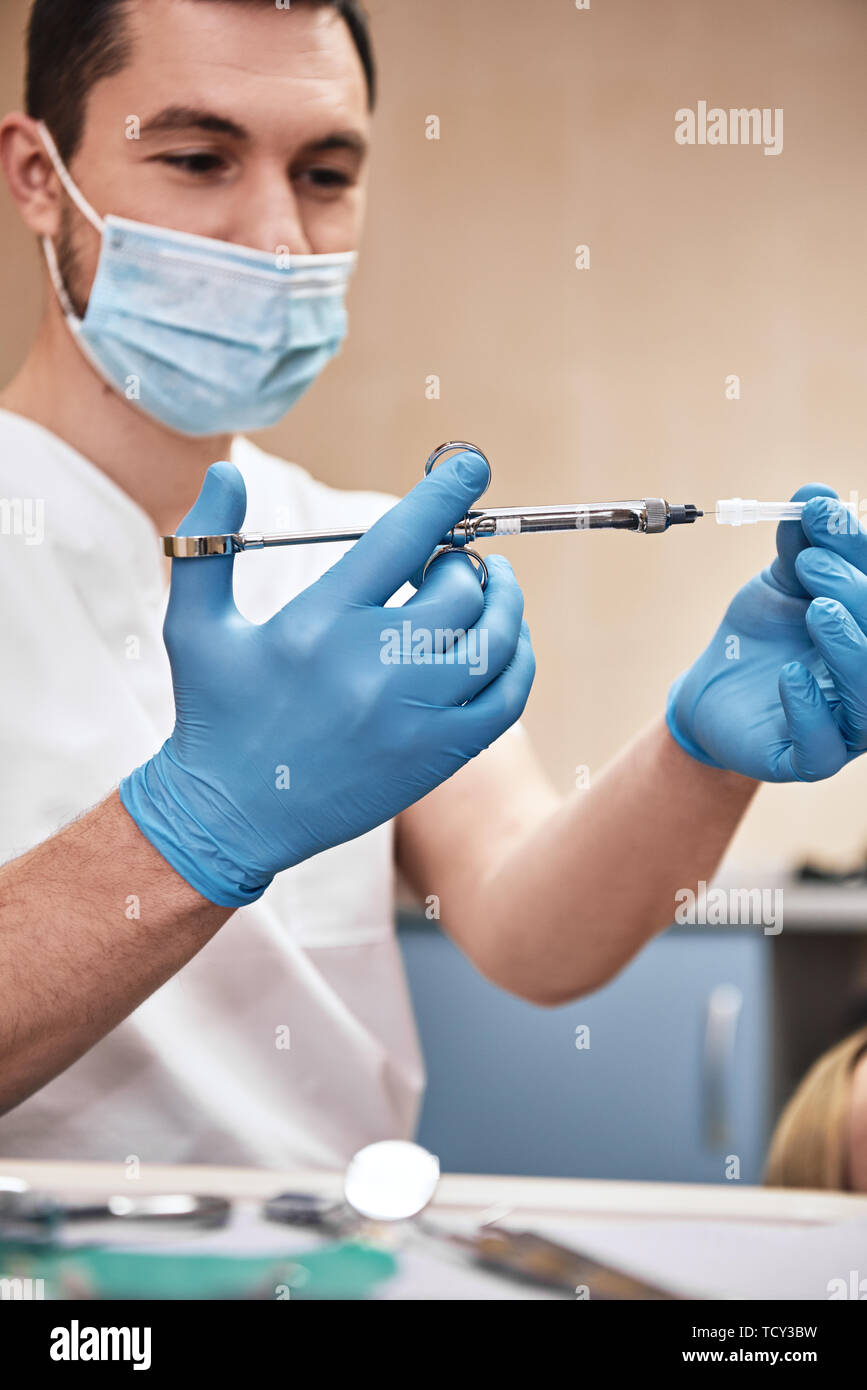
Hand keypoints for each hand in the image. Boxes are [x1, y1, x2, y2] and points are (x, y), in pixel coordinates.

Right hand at [120, 453, 534, 905]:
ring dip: (504, 603)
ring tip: (492, 587)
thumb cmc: (213, 714)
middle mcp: (371, 667)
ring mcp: (411, 715)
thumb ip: (210, 543)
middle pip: (459, 590)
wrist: (230, 818)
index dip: (443, 495)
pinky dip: (518, 661)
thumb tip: (225, 472)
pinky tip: (505, 643)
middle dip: (461, 564)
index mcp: (318, 623)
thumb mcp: (195, 625)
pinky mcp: (435, 756)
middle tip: (449, 563)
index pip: (399, 539)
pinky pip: (505, 698)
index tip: (471, 465)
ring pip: (495, 641)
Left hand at [666, 483, 865, 780]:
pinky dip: (809, 709)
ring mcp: (845, 727)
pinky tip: (789, 675)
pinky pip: (822, 748)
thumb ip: (800, 547)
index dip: (859, 552)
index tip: (820, 514)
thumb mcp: (778, 585)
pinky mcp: (806, 760)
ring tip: (817, 609)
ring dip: (849, 647)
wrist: (711, 691)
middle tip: (810, 565)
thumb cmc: (760, 637)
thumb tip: (814, 495)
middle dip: (856, 594)